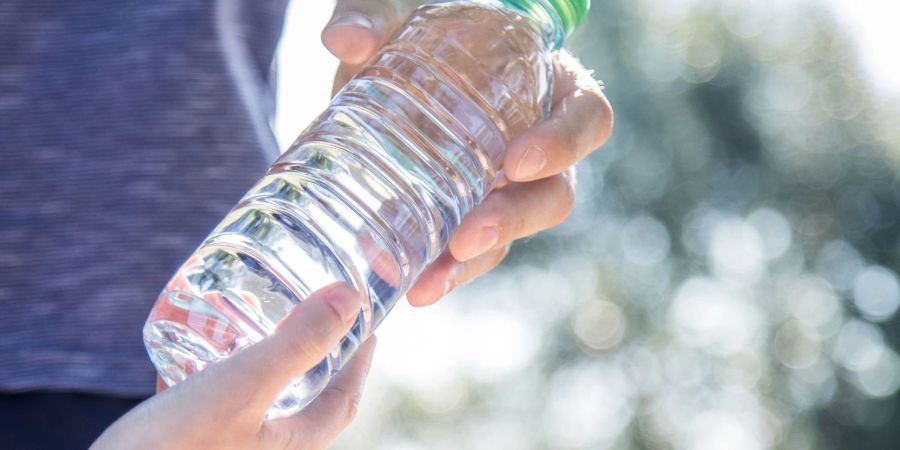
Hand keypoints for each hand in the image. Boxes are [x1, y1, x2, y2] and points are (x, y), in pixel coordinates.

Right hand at [92, 284, 374, 449]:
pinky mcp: (191, 447)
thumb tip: (351, 299)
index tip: (367, 327)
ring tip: (257, 327)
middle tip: (315, 321)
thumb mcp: (244, 387)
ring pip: (258, 405)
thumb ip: (298, 344)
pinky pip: (216, 409)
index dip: (360, 361)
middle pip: (306, 402)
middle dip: (315, 361)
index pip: (344, 400)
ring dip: (266, 367)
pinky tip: (196, 353)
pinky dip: (218, 377)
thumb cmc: (173, 449)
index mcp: (291, 446)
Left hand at [321, 1, 613, 305]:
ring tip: (425, 283)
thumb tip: (346, 39)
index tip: (515, 162)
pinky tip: (407, 284)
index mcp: (547, 85)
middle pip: (554, 194)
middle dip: (513, 221)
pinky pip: (467, 249)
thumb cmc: (414, 24)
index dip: (563, 144)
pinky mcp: (463, 210)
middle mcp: (535, 142)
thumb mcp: (398, 10)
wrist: (383, 57)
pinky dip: (440, 269)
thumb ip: (375, 14)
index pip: (587, 117)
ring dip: (472, 263)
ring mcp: (500, 185)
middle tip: (465, 237)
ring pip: (510, 234)